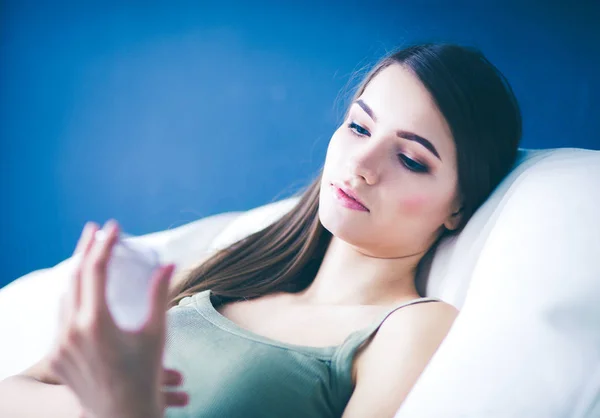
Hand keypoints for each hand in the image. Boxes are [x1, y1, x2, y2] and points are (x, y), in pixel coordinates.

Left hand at [49, 220, 186, 417]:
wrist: (123, 416)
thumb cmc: (146, 376)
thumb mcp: (156, 333)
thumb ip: (159, 295)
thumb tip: (169, 264)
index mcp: (97, 322)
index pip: (96, 270)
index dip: (105, 244)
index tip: (114, 228)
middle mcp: (71, 331)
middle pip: (74, 276)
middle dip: (86, 249)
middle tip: (96, 230)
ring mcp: (59, 345)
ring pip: (65, 296)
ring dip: (78, 274)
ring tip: (90, 256)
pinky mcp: (55, 357)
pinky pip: (61, 318)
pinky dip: (73, 299)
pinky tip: (84, 293)